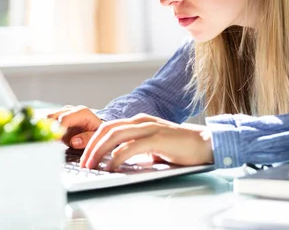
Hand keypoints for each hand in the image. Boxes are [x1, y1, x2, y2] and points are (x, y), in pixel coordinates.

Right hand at [47, 105, 102, 148]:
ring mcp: (64, 112)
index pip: (64, 119)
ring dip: (48, 129)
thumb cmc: (97, 132)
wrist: (98, 128)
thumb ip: (87, 139)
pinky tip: (51, 137)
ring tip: (52, 140)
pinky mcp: (59, 117)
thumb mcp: (97, 136)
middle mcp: (71, 110)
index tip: (54, 140)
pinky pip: (48, 122)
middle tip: (51, 141)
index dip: (57, 130)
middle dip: (50, 129)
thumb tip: (73, 141)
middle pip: (53, 117)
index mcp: (82, 112)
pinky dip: (48, 129)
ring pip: (48, 119)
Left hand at [80, 113, 213, 170]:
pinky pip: (130, 147)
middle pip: (107, 129)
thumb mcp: (153, 146)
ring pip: (115, 135)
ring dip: (99, 151)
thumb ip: (136, 148)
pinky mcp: (157, 138)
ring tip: (92, 165)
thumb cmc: (179, 148)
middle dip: (91, 146)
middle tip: (84, 162)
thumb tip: (117, 161)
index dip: (93, 140)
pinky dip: (117, 157)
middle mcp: (141, 121)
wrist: (205, 144)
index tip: (85, 156)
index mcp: (139, 121)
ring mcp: (149, 128)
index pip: (108, 127)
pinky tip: (112, 167)